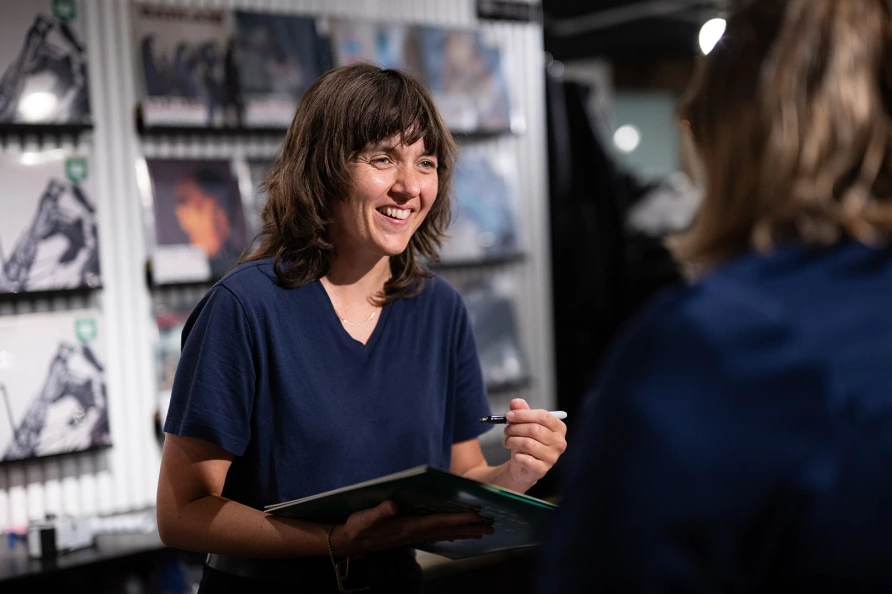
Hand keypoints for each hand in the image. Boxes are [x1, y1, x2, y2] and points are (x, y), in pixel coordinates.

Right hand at [328, 501, 494, 555]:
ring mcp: (413, 535)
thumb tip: (392, 504)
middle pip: (446, 530)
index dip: (456, 518)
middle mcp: (414, 533)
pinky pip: (436, 535)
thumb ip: (379, 512)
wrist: (349, 542)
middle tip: (490, 528)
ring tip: (482, 532)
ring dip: (463, 532)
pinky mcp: (409, 535)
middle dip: (468, 528)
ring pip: (444, 534)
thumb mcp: (364, 518)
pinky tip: (457, 534)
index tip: (475, 516)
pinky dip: (450, 533)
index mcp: (407, 526)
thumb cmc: (358, 527)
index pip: (437, 522)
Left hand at [502, 398, 567, 485]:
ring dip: (513, 441)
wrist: (524, 465)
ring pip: (528, 444)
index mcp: (559, 428)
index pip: (543, 416)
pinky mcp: (542, 469)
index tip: (509, 415)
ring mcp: (552, 457)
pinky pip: (525, 459)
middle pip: (535, 429)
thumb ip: (521, 411)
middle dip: (516, 428)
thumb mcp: (524, 424)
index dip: (523, 414)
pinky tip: (515, 455)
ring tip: (507, 441)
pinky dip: (516, 456)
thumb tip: (515, 402)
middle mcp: (559, 442)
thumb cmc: (527, 441)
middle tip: (506, 430)